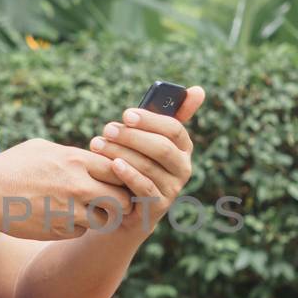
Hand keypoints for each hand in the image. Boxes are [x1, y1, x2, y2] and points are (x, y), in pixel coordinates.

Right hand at [0, 138, 134, 239]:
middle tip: (111, 200)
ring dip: (100, 217)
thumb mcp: (44, 149)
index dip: (122, 176)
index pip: (121, 170)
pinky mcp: (58, 230)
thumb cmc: (13, 164)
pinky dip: (77, 227)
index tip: (115, 179)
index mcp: (76, 161)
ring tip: (86, 209)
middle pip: (122, 200)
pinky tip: (62, 217)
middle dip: (120, 201)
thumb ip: (74, 156)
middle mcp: (78, 186)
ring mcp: (69, 211)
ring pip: (105, 220)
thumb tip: (95, 158)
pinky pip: (81, 232)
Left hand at [86, 85, 204, 232]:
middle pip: (162, 147)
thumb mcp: (146, 139)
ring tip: (98, 144)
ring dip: (121, 152)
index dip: (150, 120)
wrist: (122, 207)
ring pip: (149, 166)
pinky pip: (145, 187)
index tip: (126, 114)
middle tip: (108, 129)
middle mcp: (183, 168)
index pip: (174, 129)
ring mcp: (173, 189)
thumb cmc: (133, 164)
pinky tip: (113, 164)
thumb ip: (164, 114)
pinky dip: (129, 174)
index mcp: (183, 147)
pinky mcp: (159, 207)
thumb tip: (199, 90)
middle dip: (132, 136)